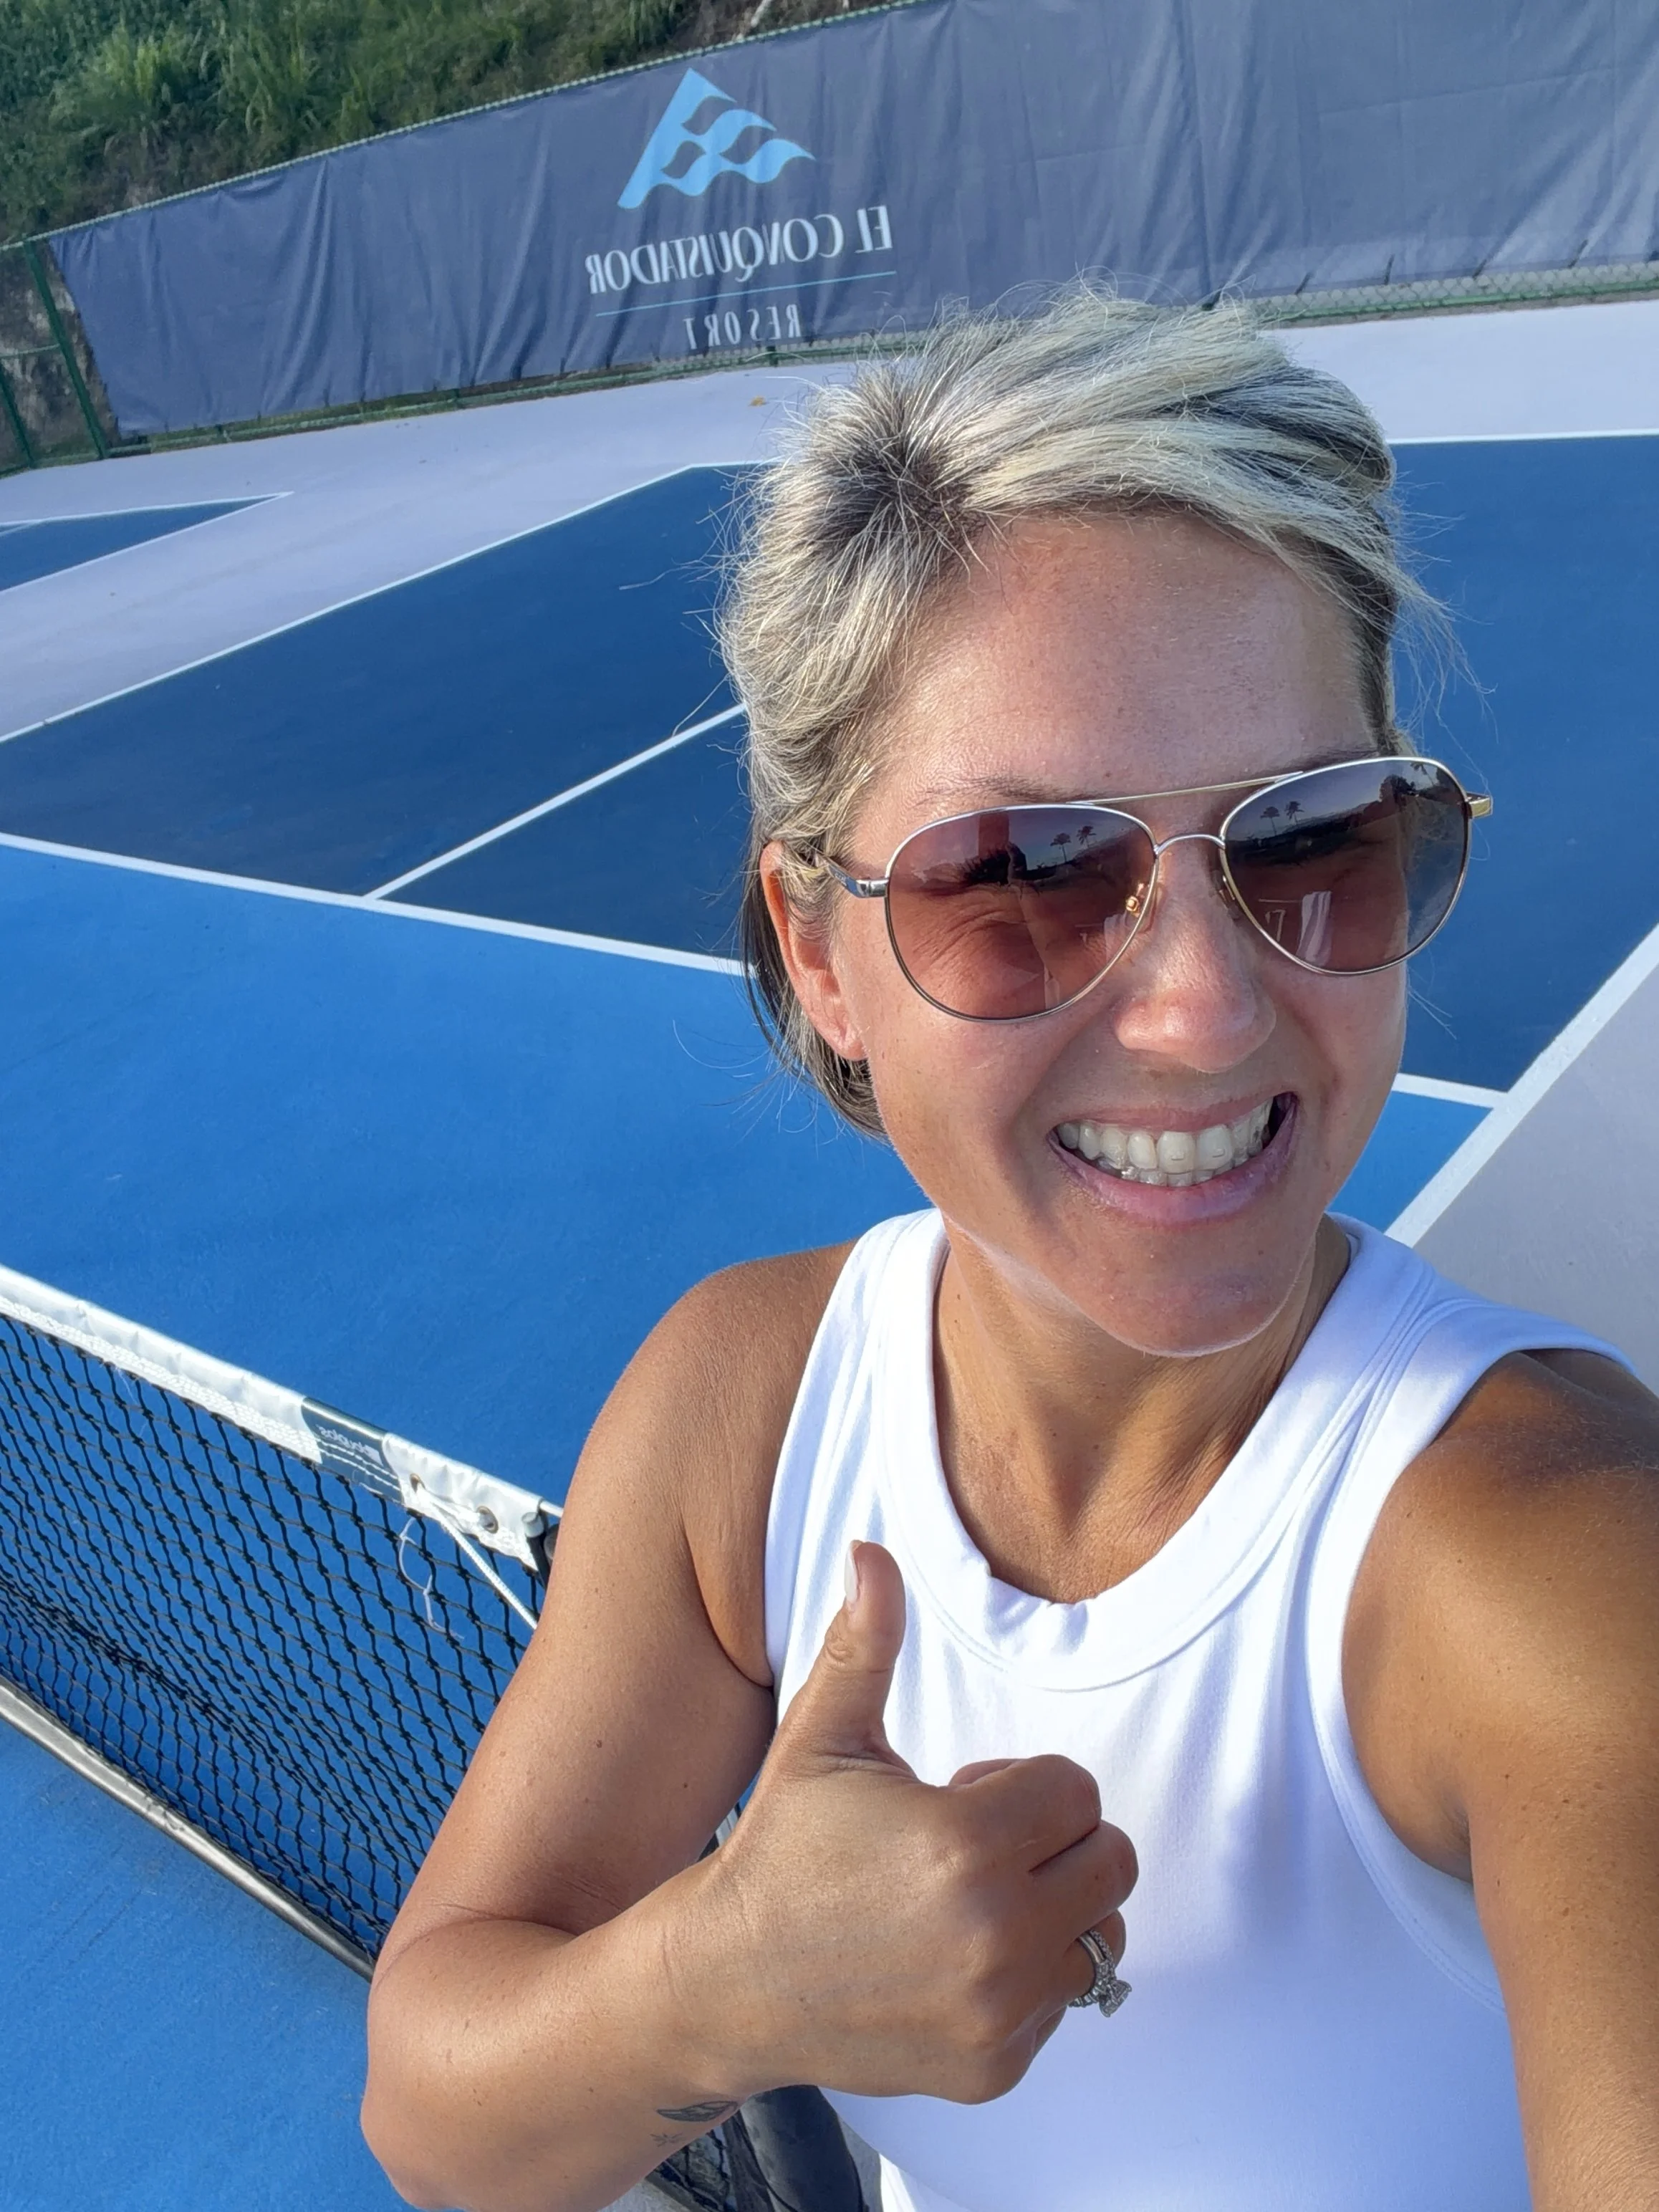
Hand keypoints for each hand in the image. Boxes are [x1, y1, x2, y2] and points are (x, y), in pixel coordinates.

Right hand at [691, 1541, 1136, 2104]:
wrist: (731, 1983)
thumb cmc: (784, 1849)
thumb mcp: (822, 1738)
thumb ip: (866, 1643)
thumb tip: (871, 1551)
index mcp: (965, 1844)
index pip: (1075, 1791)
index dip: (1024, 1784)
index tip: (964, 1792)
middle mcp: (996, 1936)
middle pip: (1108, 1861)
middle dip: (1053, 1841)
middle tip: (974, 1844)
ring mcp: (1000, 2011)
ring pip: (1099, 1933)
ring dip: (1053, 1909)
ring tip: (972, 1900)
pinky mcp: (998, 2066)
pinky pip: (1067, 2001)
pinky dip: (1030, 1978)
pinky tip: (956, 1959)